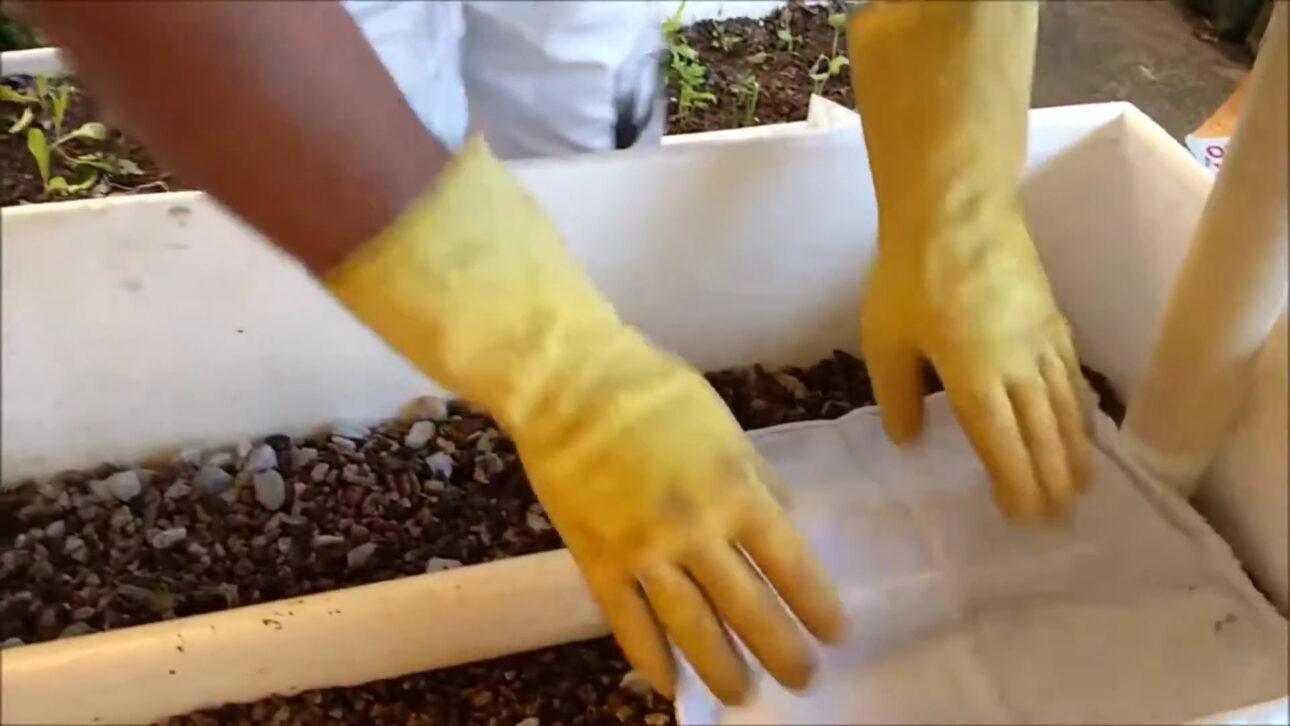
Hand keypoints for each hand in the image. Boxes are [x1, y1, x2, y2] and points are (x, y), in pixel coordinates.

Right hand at [518, 327, 844, 703]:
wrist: (566, 382)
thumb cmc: (651, 389)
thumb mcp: (723, 423)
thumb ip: (756, 475)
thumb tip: (785, 516)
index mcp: (735, 490)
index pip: (790, 565)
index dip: (817, 607)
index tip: (835, 636)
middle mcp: (696, 531)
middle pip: (748, 608)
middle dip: (781, 652)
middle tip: (802, 680)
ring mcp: (644, 551)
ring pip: (691, 627)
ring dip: (721, 668)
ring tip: (743, 695)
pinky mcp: (597, 561)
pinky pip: (627, 622)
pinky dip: (649, 658)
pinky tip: (668, 685)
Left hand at [847, 1, 1090, 519]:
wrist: (957, 209)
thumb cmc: (910, 276)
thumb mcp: (885, 341)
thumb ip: (899, 397)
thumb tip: (911, 443)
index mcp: (975, 380)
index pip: (1002, 448)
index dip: (1015, 487)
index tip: (1022, 519)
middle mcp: (1019, 369)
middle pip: (1043, 437)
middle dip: (1051, 483)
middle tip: (1058, 522)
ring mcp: (1043, 343)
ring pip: (1066, 411)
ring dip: (1074, 455)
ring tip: (1081, 488)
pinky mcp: (1054, 319)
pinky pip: (1074, 379)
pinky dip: (1081, 411)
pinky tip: (1083, 425)